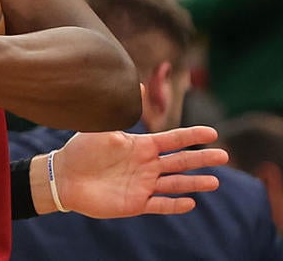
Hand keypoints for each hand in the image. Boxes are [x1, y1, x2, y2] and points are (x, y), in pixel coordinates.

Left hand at [54, 125, 227, 216]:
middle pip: (180, 161)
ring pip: (175, 184)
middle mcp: (147, 165)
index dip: (192, 135)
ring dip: (194, 183)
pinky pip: (159, 204)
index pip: (172, 139)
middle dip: (201, 158)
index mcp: (141, 146)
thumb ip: (121, 110)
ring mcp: (143, 184)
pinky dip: (174, 205)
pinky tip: (190, 203)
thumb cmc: (82, 150)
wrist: (63, 176)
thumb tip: (136, 83)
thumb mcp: (102, 127)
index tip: (212, 132)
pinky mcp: (135, 203)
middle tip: (224, 156)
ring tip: (215, 182)